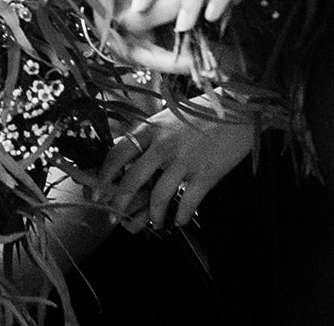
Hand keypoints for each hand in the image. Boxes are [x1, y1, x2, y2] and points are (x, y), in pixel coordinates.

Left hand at [96, 102, 255, 230]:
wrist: (237, 110)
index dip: (104, 176)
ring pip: (159, 197)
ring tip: (155, 224)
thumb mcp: (165, 118)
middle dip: (119, 203)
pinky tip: (180, 221)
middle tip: (114, 218)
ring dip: (154, 216)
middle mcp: (163, 145)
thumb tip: (123, 154)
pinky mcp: (206, 174)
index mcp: (150, 129)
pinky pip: (188, 202)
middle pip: (132, 180)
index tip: (96, 192)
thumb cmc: (199, 113)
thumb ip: (146, 136)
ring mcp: (185, 160)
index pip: (117, 153)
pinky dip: (181, 216)